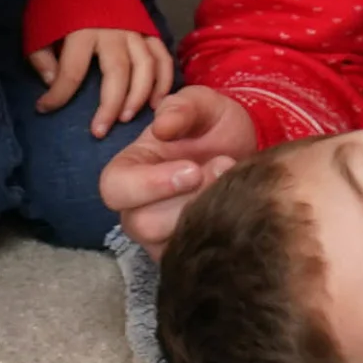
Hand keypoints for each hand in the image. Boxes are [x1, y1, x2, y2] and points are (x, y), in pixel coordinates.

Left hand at [32, 24, 179, 134]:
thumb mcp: (38, 25)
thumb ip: (43, 56)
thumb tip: (53, 84)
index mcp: (80, 31)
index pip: (71, 73)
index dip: (57, 96)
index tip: (44, 109)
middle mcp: (112, 32)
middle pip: (117, 74)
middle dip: (110, 106)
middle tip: (100, 131)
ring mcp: (134, 30)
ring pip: (145, 67)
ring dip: (139, 96)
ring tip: (129, 118)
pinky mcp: (148, 29)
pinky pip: (162, 56)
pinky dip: (164, 79)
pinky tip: (158, 102)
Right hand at [99, 86, 259, 247]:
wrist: (248, 151)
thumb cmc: (214, 126)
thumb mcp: (202, 104)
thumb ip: (182, 107)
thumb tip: (162, 127)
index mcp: (130, 168)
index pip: (114, 188)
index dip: (148, 184)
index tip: (192, 170)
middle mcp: (137, 207)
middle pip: (141, 224)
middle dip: (186, 201)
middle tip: (221, 170)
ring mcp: (160, 234)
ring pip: (167, 244)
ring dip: (204, 215)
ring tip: (230, 183)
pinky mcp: (184, 252)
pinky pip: (191, 258)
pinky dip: (216, 234)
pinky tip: (234, 208)